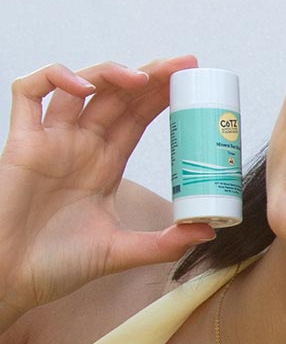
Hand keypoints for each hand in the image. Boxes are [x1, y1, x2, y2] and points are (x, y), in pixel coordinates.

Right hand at [0, 57, 214, 325]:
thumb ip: (164, 244)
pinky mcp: (21, 143)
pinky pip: (28, 92)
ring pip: (79, 86)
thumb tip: (208, 233)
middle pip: (117, 96)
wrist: (11, 279)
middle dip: (149, 76)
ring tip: (142, 78)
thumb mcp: (121, 252)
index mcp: (104, 165)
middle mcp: (79, 146)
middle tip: (184, 65)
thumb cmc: (56, 265)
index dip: (162, 96)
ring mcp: (50, 141)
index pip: (137, 118)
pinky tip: (82, 88)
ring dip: (110, 73)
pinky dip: (52, 78)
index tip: (194, 82)